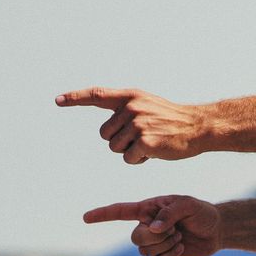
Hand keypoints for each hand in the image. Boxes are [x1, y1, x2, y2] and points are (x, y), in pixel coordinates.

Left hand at [56, 87, 211, 162]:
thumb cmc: (171, 120)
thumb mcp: (147, 105)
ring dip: (129, 151)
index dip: (75, 98)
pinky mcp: (145, 142)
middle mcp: (131, 108)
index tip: (57, 100)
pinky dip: (138, 160)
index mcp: (130, 97)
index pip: (96, 95)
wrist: (198, 127)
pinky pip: (127, 158)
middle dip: (119, 140)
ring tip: (150, 142)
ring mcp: (138, 124)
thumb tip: (106, 130)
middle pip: (104, 134)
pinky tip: (154, 152)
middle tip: (142, 136)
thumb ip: (126, 110)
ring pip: (114, 148)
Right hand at [83, 196, 221, 255]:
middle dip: (156, 236)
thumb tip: (153, 228)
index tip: (86, 218)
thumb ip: (169, 212)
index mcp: (148, 209)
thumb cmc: (201, 212)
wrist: (216, 231)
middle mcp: (146, 226)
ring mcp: (154, 243)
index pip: (121, 211)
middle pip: (135, 237)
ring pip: (144, 251)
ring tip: (179, 236)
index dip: (102, 215)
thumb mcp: (188, 205)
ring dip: (166, 245)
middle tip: (174, 230)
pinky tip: (180, 248)